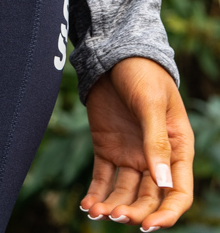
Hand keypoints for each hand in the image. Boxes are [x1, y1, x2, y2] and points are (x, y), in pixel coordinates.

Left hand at [81, 56, 193, 227]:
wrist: (114, 51)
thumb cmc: (142, 73)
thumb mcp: (151, 104)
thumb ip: (156, 141)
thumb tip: (162, 183)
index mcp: (177, 148)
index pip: (178, 192)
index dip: (167, 213)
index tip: (149, 226)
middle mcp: (155, 158)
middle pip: (149, 197)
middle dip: (135, 212)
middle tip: (115, 215)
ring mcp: (130, 154)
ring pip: (125, 192)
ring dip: (113, 205)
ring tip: (97, 211)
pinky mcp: (107, 148)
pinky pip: (103, 177)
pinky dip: (96, 193)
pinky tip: (88, 205)